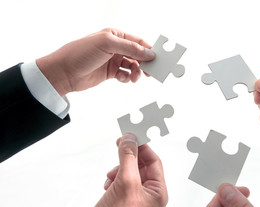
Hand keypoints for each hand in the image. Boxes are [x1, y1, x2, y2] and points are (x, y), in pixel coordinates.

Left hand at [37, 28, 154, 95]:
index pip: (138, 41)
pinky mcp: (109, 72)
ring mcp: (112, 60)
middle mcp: (115, 47)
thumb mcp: (107, 44)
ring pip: (132, 66)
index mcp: (115, 35)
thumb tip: (149, 54)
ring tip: (134, 78)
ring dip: (136, 72)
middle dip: (144, 64)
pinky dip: (126, 78)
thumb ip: (130, 48)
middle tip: (150, 73)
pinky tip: (122, 79)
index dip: (148, 50)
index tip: (157, 60)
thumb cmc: (81, 53)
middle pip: (137, 55)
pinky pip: (124, 75)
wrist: (64, 72)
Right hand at [73, 133, 167, 206]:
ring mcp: (135, 200)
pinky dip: (113, 180)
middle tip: (119, 145)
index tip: (130, 135)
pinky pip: (120, 183)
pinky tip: (107, 186)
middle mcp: (149, 196)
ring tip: (110, 176)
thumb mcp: (126, 184)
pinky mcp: (122, 203)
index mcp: (158, 193)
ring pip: (129, 173)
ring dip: (119, 169)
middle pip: (142, 165)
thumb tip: (130, 138)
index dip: (142, 146)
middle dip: (129, 157)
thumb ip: (128, 158)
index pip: (154, 161)